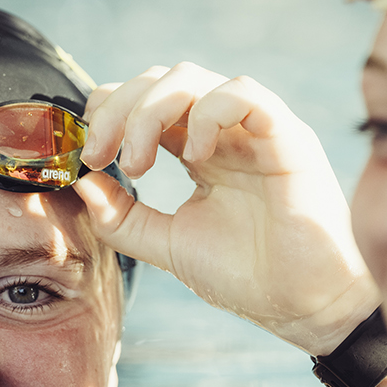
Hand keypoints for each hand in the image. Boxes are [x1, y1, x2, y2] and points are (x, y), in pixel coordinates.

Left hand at [74, 64, 377, 355]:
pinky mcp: (287, 137)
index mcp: (201, 150)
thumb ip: (122, 216)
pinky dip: (206, 114)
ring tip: (139, 162)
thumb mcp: (168, 244)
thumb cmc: (249, 276)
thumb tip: (80, 182)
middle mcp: (226, 132)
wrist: (306, 307)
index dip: (109, 113)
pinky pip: (245, 94)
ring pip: (194, 79)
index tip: (87, 155)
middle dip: (118, 109)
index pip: (146, 101)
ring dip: (150, 110)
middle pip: (161, 81)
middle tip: (100, 155)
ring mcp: (256, 130)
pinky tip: (191, 156)